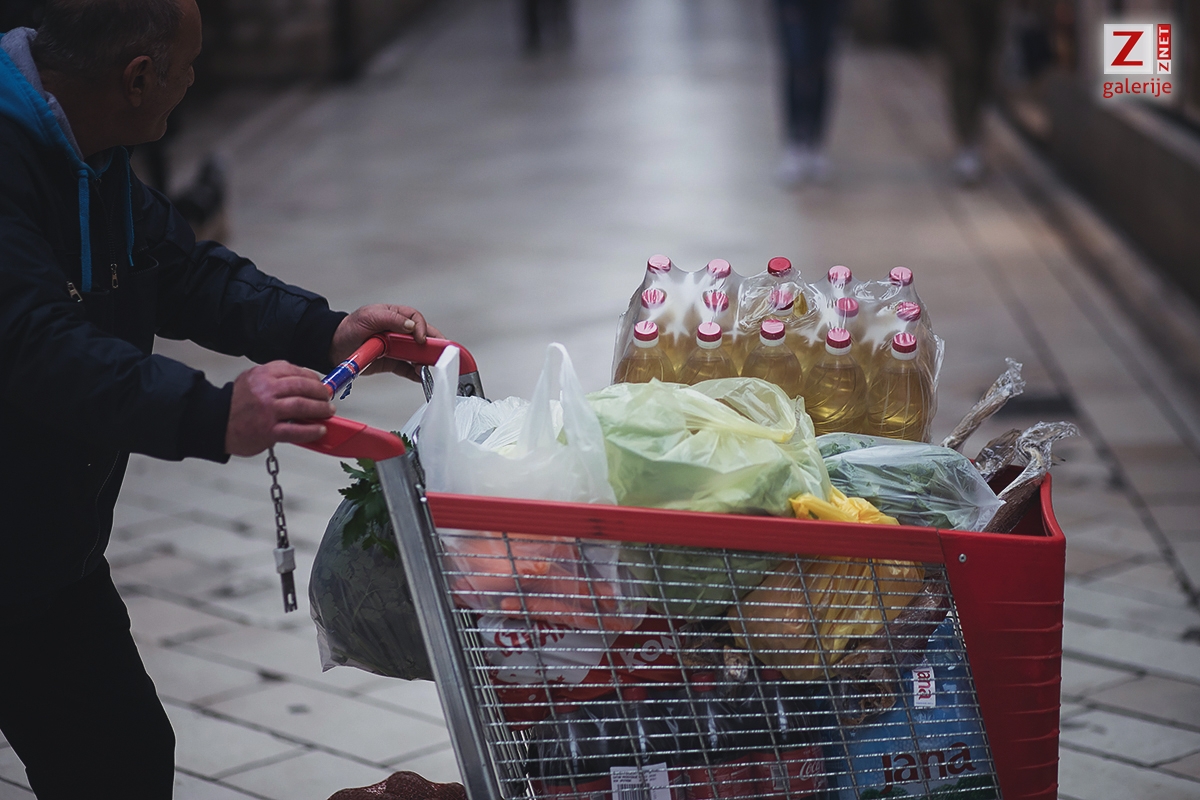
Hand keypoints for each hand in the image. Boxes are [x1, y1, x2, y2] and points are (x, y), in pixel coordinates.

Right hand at [225, 361, 334, 456]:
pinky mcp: (268, 430)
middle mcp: (265, 390)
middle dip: (320, 393)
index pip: (295, 371)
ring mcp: (267, 411)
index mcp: (262, 375)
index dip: (313, 378)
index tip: (320, 384)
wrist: (214, 423)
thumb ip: (273, 377)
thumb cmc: (235, 404)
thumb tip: (302, 381)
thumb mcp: (251, 380)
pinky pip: (296, 430)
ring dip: (320, 409)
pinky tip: (319, 430)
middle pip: (303, 387)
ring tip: (327, 412)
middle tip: (327, 398)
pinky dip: (311, 430)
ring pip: (302, 406)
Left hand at [328, 304, 443, 381]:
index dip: (422, 329)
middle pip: (423, 338)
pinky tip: (422, 377)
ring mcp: (397, 348)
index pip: (416, 320)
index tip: (421, 340)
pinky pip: (408, 369)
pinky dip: (416, 374)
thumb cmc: (349, 328)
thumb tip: (411, 325)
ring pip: (418, 354)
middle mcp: (399, 332)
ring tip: (429, 369)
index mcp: (395, 316)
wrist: (333, 348)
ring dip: (426, 362)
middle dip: (433, 347)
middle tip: (440, 355)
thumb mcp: (368, 317)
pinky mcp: (393, 362)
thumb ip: (390, 318)